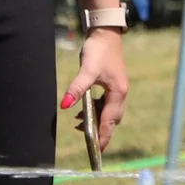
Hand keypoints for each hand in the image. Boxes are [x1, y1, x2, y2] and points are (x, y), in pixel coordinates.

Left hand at [61, 29, 128, 151]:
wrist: (105, 34)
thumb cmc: (98, 51)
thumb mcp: (86, 70)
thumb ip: (76, 89)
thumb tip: (64, 105)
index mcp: (117, 92)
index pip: (110, 120)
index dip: (104, 136)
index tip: (98, 151)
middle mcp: (120, 92)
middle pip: (112, 119)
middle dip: (101, 131)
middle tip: (88, 143)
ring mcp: (117, 88)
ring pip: (109, 112)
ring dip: (97, 121)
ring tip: (78, 125)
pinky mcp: (112, 84)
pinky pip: (106, 104)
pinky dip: (96, 111)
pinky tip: (84, 110)